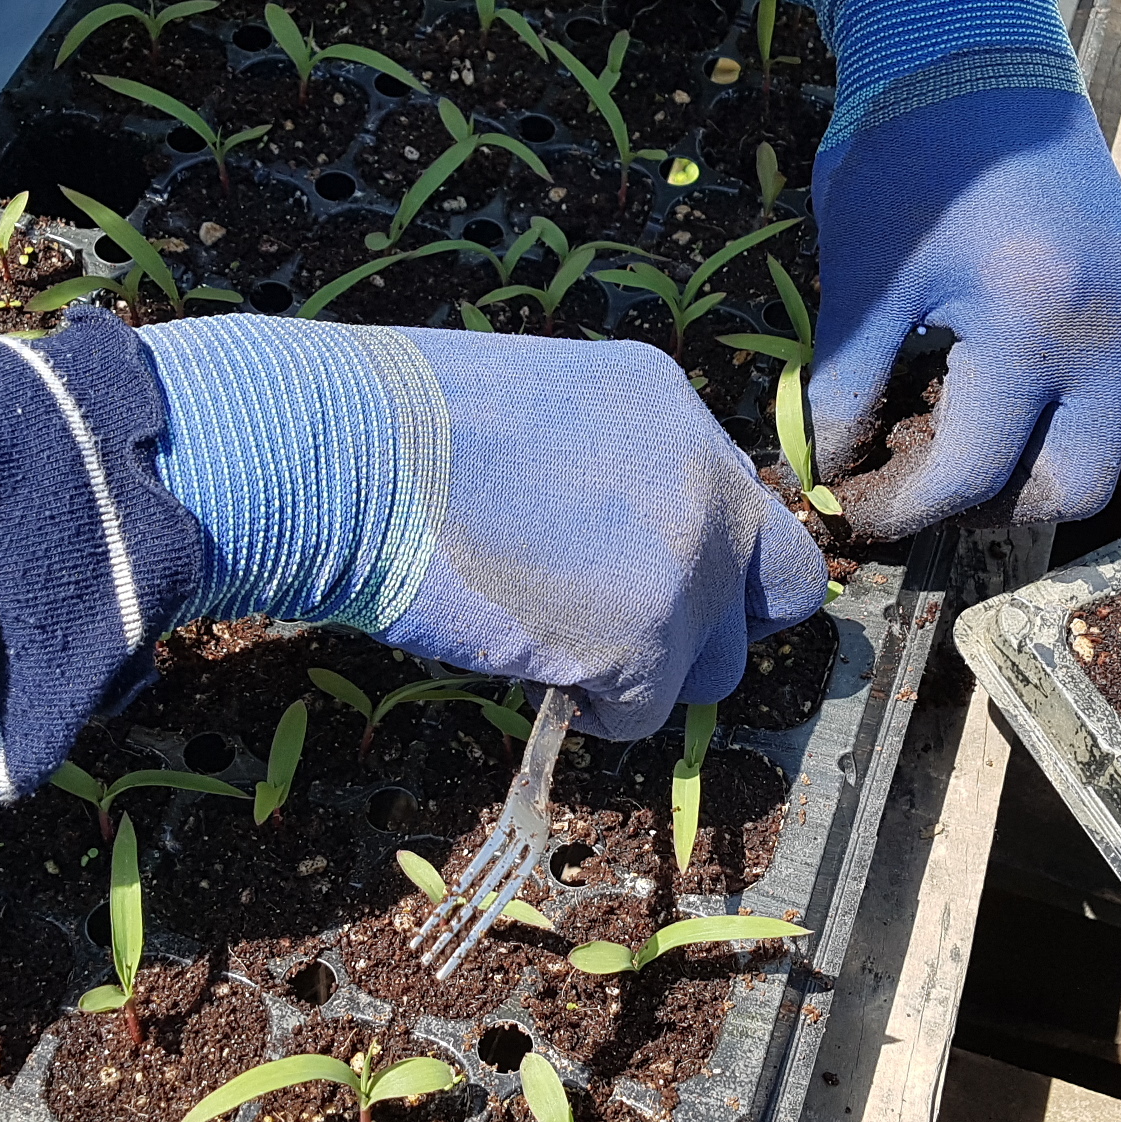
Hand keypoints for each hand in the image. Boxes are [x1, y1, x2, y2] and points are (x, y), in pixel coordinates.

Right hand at [374, 328, 828, 739]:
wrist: (336, 457)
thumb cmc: (389, 430)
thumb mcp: (533, 409)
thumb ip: (603, 465)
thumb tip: (608, 540)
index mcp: (669, 405)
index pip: (730, 498)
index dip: (691, 551)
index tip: (638, 575)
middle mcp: (703, 478)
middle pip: (784, 583)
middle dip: (727, 621)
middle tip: (652, 639)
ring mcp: (684, 563)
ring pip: (718, 666)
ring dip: (649, 674)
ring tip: (564, 651)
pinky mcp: (646, 642)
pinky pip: (646, 715)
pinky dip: (596, 712)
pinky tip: (537, 671)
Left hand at [808, 86, 1120, 538]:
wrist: (972, 36)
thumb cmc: (902, 144)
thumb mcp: (861, 272)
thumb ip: (846, 384)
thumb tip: (827, 471)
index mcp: (1033, 317)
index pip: (977, 469)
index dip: (903, 506)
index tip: (850, 508)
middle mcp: (1105, 323)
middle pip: (1070, 487)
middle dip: (987, 507)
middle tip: (909, 483)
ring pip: (1101, 444)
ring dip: (1025, 464)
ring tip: (938, 434)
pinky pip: (1108, 390)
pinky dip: (1050, 415)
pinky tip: (978, 389)